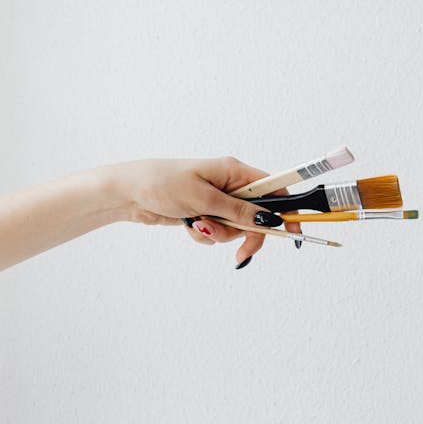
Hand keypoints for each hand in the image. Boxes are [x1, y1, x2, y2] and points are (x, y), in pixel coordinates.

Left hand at [110, 157, 300, 263]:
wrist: (129, 193)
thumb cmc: (162, 183)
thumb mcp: (204, 198)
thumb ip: (238, 211)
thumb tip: (269, 218)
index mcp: (234, 171)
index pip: (273, 188)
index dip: (286, 210)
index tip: (293, 230)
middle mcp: (230, 184)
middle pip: (257, 215)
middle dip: (247, 234)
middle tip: (241, 252)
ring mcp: (218, 200)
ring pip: (236, 228)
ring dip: (220, 234)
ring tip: (198, 225)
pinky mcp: (206, 213)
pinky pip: (218, 232)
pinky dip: (206, 235)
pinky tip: (190, 226)